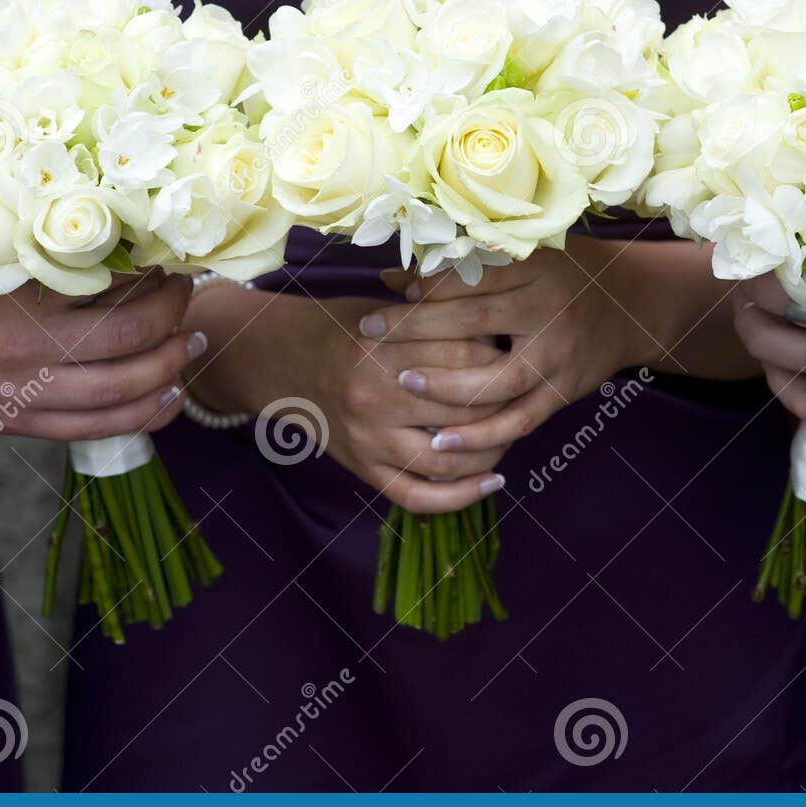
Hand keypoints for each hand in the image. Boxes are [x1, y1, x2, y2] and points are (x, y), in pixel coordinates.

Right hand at [0, 270, 203, 440]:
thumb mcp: (3, 266)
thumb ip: (62, 265)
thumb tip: (137, 255)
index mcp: (23, 301)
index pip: (114, 291)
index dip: (158, 283)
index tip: (174, 266)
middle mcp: (28, 351)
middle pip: (127, 340)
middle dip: (173, 319)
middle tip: (191, 299)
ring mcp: (25, 395)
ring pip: (119, 392)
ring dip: (169, 369)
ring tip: (192, 347)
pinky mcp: (21, 425)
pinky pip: (96, 429)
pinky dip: (143, 416)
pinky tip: (170, 398)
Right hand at [193, 293, 510, 512]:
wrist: (282, 358)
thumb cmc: (347, 326)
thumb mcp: (390, 309)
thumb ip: (441, 319)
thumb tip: (508, 331)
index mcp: (389, 345)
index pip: (470, 358)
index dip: (504, 361)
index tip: (520, 359)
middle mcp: (378, 394)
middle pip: (466, 411)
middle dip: (505, 409)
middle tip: (523, 402)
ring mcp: (369, 436)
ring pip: (448, 460)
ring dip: (490, 454)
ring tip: (509, 440)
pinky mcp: (362, 467)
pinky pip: (418, 496)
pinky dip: (460, 498)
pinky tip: (491, 483)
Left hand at [358, 236, 659, 453]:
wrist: (628, 304)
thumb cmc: (562, 273)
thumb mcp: (522, 256)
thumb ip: (460, 267)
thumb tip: (389, 278)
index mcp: (535, 268)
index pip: (470, 277)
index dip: (426, 288)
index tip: (389, 296)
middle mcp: (549, 310)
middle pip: (473, 322)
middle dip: (417, 329)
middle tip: (371, 334)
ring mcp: (558, 355)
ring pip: (495, 380)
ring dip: (445, 387)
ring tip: (401, 384)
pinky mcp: (563, 391)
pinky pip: (519, 420)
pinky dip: (481, 435)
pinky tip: (443, 442)